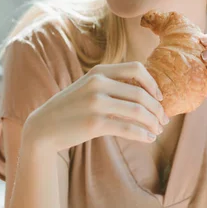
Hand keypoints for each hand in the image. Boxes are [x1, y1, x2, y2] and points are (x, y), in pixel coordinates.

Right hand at [24, 62, 169, 152]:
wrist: (42, 127)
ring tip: (158, 131)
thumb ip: (112, 86)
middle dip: (157, 109)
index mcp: (98, 71)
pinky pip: (128, 128)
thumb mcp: (88, 88)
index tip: (159, 97)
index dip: (153, 83)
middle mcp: (97, 83)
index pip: (136, 69)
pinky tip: (149, 139)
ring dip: (153, 122)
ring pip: (138, 111)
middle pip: (141, 93)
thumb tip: (147, 95)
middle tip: (164, 120)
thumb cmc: (71, 109)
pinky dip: (143, 134)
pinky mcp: (94, 123)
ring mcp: (95, 103)